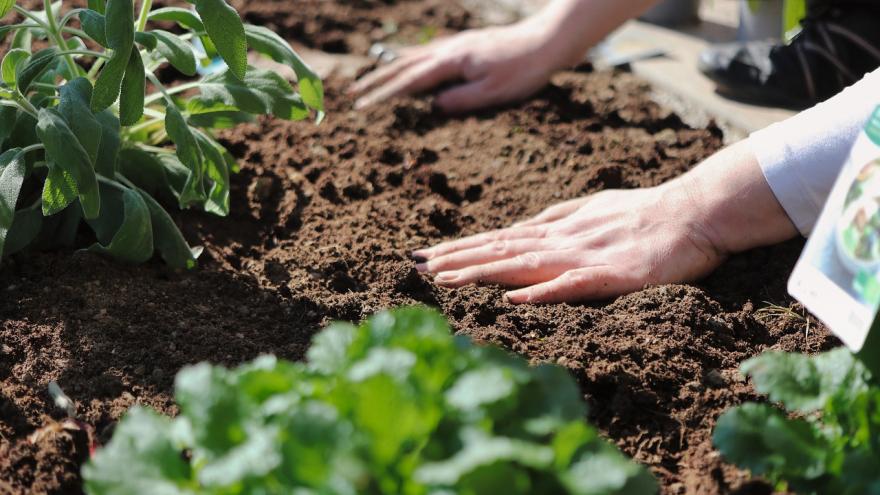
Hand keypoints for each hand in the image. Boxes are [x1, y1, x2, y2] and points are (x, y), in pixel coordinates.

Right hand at [349, 22, 561, 112]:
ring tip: (370, 78)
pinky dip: (410, 58)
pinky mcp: (466, 45)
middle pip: (404, 66)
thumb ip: (461, 100)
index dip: (384, 95)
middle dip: (377, 80)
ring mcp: (457, 45)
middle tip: (352, 93)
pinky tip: (408, 61)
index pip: (410, 81)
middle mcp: (450, 49)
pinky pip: (429, 51)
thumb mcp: (493, 92)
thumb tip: (433, 107)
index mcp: (452, 62)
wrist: (547, 41)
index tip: (363, 106)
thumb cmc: (524, 70)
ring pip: (414, 56)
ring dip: (390, 68)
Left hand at [412, 184, 726, 303]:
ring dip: (483, 271)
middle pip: (501, 250)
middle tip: (416, 266)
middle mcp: (563, 241)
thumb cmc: (647, 212)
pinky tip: (514, 298)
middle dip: (457, 259)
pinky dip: (543, 291)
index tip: (425, 256)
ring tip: (445, 279)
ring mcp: (586, 256)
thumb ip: (557, 219)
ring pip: (525, 264)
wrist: (696, 211)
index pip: (500, 240)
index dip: (462, 248)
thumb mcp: (593, 210)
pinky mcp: (614, 275)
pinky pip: (574, 284)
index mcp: (558, 230)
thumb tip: (522, 227)